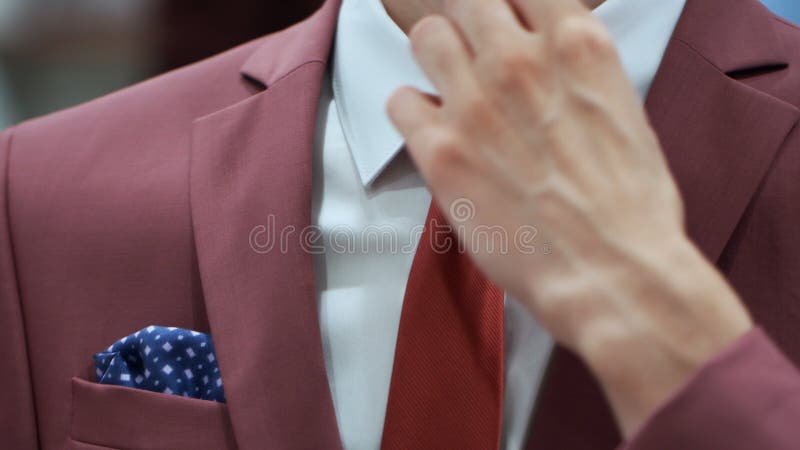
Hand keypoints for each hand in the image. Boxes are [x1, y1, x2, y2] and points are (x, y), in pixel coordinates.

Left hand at [387, 0, 752, 435]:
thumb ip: (578, 74)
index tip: (508, 25)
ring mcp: (476, 103)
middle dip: (470, 23)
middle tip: (475, 54)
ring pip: (426, 36)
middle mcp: (521, 62)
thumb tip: (551, 69)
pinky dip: (411, 112)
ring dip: (435, 57)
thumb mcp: (624, 113)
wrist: (614, 272)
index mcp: (576, 46)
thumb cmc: (630, 208)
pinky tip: (433, 132)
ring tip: (449, 88)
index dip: (512, 8)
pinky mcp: (441, 150)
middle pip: (468, 1)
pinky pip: (400, 101)